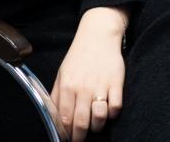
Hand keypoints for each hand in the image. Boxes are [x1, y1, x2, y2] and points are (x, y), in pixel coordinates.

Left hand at [51, 7, 127, 141]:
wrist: (97, 37)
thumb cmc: (78, 57)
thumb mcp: (62, 73)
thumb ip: (57, 93)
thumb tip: (52, 114)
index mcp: (67, 85)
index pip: (64, 117)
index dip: (66, 132)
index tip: (67, 138)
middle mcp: (82, 87)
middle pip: (81, 121)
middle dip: (80, 136)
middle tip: (80, 140)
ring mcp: (100, 86)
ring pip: (99, 118)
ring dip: (97, 126)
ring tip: (95, 126)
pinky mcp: (116, 84)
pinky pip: (116, 108)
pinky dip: (112, 114)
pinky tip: (108, 111)